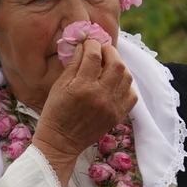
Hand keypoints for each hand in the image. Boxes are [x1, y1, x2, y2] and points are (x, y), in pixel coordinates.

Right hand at [33, 40, 137, 186]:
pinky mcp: (118, 116)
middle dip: (110, 52)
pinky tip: (114, 84)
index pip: (94, 56)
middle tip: (102, 51)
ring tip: (109, 66)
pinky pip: (132, 95)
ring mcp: (112, 107)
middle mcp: (100, 96)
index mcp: (82, 87)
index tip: (89, 43)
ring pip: (126, 77)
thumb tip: (84, 46)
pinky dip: (126, 85)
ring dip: (119, 67)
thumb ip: (73, 65)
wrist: (61, 143)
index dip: (93, 45)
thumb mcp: (58, 86)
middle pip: (116, 64)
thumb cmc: (55, 113)